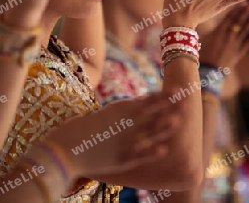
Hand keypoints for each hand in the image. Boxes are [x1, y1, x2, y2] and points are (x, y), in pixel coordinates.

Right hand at [48, 91, 185, 178]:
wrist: (60, 150)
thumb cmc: (73, 131)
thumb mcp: (95, 117)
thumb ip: (112, 114)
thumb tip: (122, 109)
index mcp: (117, 111)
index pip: (145, 101)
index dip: (162, 96)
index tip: (175, 91)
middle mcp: (124, 124)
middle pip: (152, 113)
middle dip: (169, 106)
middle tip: (186, 99)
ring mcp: (123, 141)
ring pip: (150, 133)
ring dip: (165, 127)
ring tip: (179, 121)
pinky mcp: (120, 159)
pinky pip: (140, 155)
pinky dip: (153, 152)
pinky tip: (164, 150)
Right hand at [199, 2, 248, 69]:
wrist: (209, 71)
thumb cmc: (203, 55)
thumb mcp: (202, 39)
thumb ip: (206, 29)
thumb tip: (200, 20)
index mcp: (218, 31)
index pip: (228, 17)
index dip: (236, 9)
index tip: (242, 1)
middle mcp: (228, 36)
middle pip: (238, 21)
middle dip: (245, 12)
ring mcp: (235, 44)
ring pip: (246, 30)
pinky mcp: (240, 52)